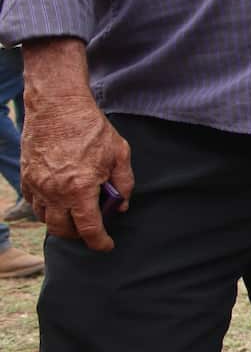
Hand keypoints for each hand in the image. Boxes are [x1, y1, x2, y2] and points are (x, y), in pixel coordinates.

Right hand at [22, 92, 132, 251]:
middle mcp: (54, 192)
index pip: (89, 228)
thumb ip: (123, 183)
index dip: (99, 242)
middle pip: (62, 230)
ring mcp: (37, 185)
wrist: (57, 106)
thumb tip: (121, 205)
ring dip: (60, 222)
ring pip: (45, 219)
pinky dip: (46, 208)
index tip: (107, 246)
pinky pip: (33, 203)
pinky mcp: (26, 176)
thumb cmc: (91, 128)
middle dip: (78, 235)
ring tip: (75, 215)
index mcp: (80, 188)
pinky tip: (59, 201)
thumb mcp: (120, 153)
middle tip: (92, 229)